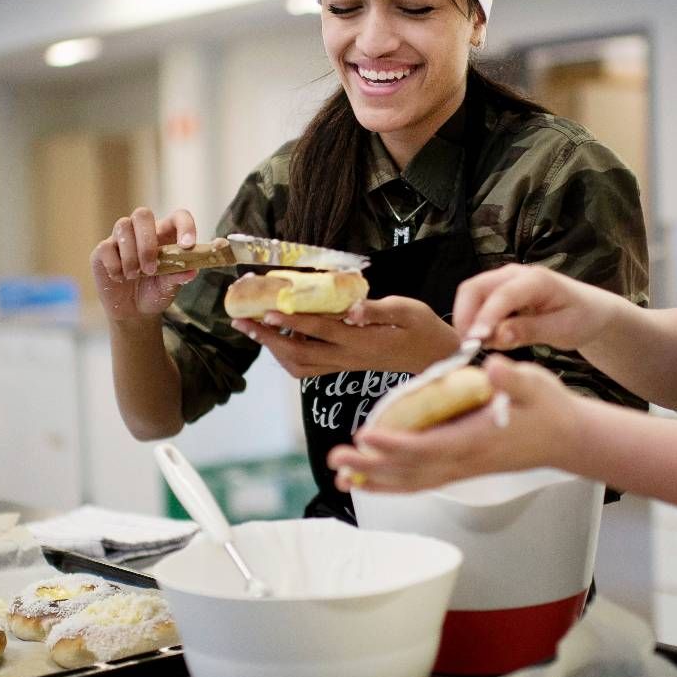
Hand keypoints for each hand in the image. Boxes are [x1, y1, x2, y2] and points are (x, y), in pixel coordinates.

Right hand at [90, 207, 201, 322]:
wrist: (133, 311)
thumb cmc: (155, 291)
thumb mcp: (169, 287)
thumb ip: (178, 276)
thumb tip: (192, 271)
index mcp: (166, 234)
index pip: (178, 217)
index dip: (185, 226)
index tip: (187, 245)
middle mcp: (143, 231)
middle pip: (142, 214)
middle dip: (147, 242)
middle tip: (151, 269)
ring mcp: (121, 239)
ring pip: (122, 226)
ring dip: (130, 256)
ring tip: (135, 276)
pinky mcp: (103, 251)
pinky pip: (106, 247)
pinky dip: (114, 265)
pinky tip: (120, 278)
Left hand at [230, 295, 459, 378]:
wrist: (434, 357)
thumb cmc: (423, 329)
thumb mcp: (408, 310)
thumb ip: (378, 309)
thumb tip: (352, 309)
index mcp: (363, 341)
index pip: (320, 331)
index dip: (291, 321)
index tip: (266, 310)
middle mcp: (348, 357)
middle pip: (298, 352)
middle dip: (267, 337)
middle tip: (241, 319)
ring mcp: (344, 365)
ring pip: (299, 364)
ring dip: (272, 348)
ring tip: (252, 328)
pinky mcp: (343, 366)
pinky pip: (308, 367)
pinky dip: (286, 355)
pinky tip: (277, 338)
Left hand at [326, 355, 582, 491]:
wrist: (567, 438)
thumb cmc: (548, 408)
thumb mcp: (535, 383)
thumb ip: (513, 378)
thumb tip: (494, 367)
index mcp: (477, 439)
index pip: (429, 446)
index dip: (395, 444)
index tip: (366, 434)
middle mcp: (465, 461)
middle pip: (410, 470)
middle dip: (371, 465)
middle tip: (336, 456)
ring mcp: (462, 469)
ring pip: (411, 481)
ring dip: (375, 479)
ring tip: (340, 474)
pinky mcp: (461, 470)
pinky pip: (420, 482)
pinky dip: (393, 484)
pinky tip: (371, 481)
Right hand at [452, 263, 622, 351]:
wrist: (590, 310)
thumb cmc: (581, 318)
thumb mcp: (562, 330)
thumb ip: (530, 331)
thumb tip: (498, 336)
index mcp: (537, 280)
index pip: (502, 295)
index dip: (485, 318)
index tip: (475, 341)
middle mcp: (515, 274)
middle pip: (474, 288)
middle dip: (465, 317)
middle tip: (468, 347)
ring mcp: (504, 280)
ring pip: (471, 295)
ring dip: (468, 320)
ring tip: (483, 345)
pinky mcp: (499, 291)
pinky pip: (477, 303)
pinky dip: (475, 321)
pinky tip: (489, 339)